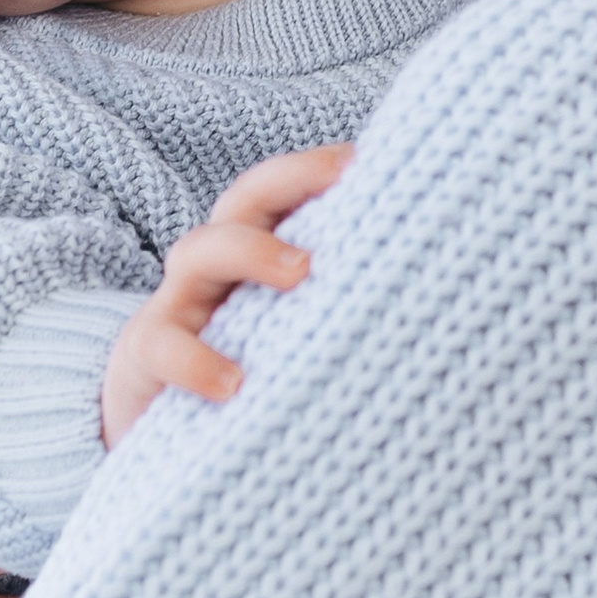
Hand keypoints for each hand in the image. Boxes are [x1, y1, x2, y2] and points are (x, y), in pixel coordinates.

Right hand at [101, 147, 351, 446]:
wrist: (157, 436)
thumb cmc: (254, 378)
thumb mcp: (298, 340)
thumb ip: (347, 314)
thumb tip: (450, 304)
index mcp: (257, 256)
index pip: (283, 192)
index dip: (317, 168)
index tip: (369, 161)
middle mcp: (217, 270)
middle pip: (243, 201)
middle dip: (291, 181)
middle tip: (346, 188)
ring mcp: (178, 308)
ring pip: (198, 251)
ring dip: (250, 252)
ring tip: (301, 273)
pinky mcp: (146, 362)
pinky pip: (164, 349)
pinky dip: (198, 361)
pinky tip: (234, 385)